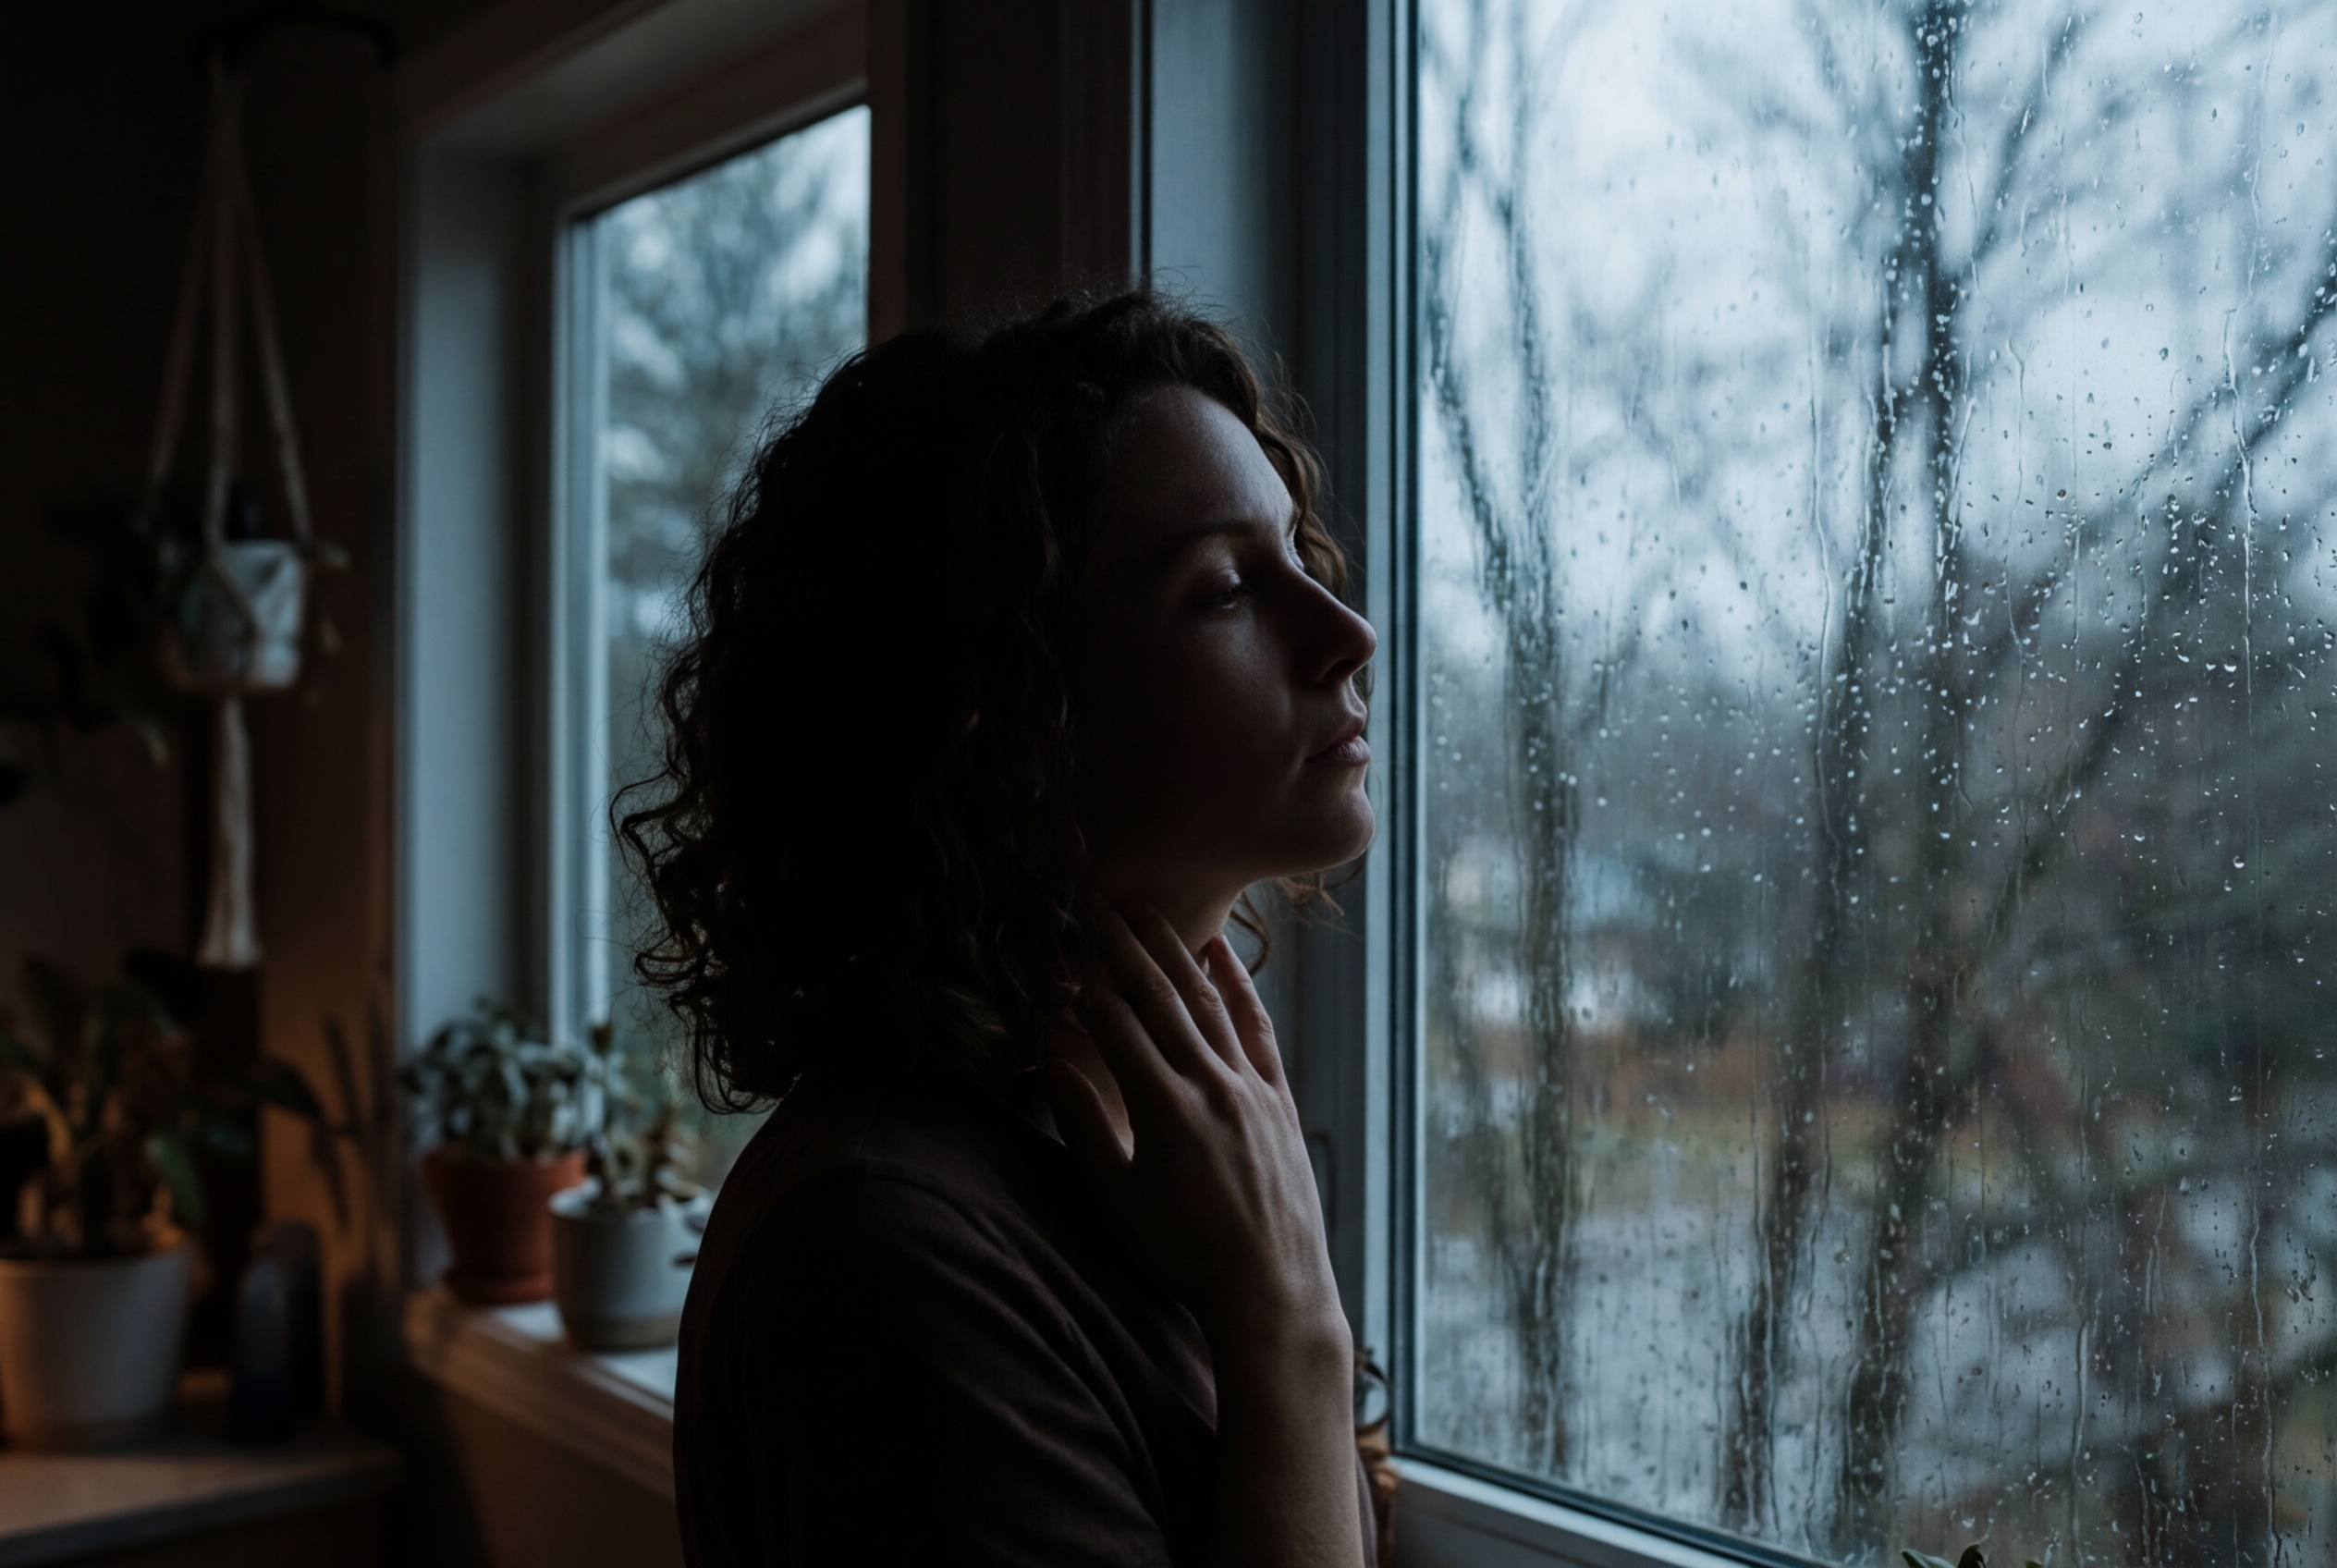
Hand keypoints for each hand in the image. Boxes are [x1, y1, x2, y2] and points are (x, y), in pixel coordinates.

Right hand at [1044, 901, 1345, 1353]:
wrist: (1270, 1288)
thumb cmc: (1182, 1253)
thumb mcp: (1118, 1197)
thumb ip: (1084, 1122)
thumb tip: (1051, 1057)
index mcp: (1163, 1109)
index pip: (1115, 1026)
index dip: (1083, 983)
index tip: (1059, 946)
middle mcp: (1210, 1086)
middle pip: (1160, 999)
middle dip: (1125, 946)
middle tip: (1098, 901)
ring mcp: (1251, 1089)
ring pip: (1208, 1003)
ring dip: (1175, 952)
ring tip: (1148, 912)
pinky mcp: (1280, 1100)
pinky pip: (1256, 1029)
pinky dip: (1239, 986)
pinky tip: (1220, 953)